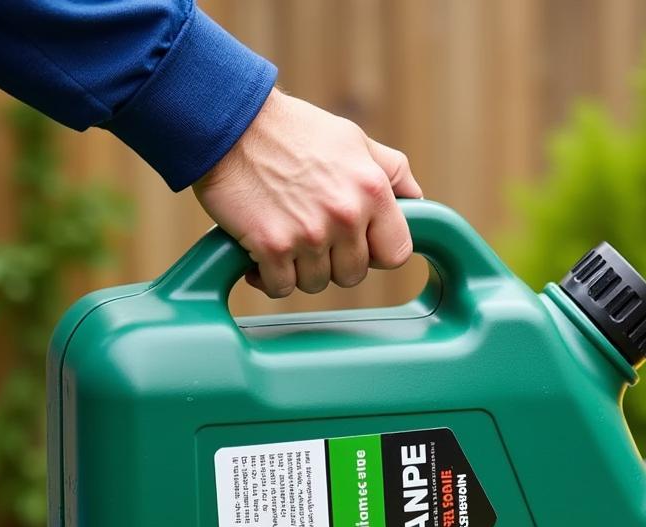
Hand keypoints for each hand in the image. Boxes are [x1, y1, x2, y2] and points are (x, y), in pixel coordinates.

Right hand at [193, 89, 422, 296]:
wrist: (227, 120)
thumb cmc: (291, 130)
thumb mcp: (352, 140)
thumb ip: (390, 172)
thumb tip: (417, 201)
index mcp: (372, 189)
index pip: (396, 253)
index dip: (376, 253)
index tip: (358, 244)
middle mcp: (345, 214)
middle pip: (353, 275)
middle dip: (333, 262)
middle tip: (311, 233)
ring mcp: (309, 233)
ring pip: (316, 284)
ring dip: (299, 269)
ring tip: (285, 235)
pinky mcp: (271, 246)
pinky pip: (281, 287)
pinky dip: (268, 276)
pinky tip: (260, 252)